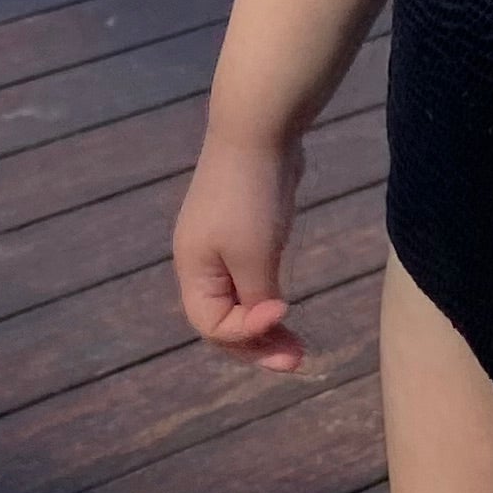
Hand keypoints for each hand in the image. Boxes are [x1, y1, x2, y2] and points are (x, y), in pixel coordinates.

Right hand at [174, 132, 306, 369]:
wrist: (259, 131)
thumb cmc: (252, 198)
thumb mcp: (255, 256)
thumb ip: (257, 298)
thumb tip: (266, 322)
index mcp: (193, 270)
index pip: (211, 326)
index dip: (246, 333)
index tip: (282, 313)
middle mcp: (201, 262)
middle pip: (223, 320)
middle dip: (258, 344)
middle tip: (298, 360)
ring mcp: (221, 245)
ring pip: (240, 301)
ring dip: (266, 325)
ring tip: (299, 346)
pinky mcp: (243, 230)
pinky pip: (251, 278)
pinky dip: (268, 296)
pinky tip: (287, 302)